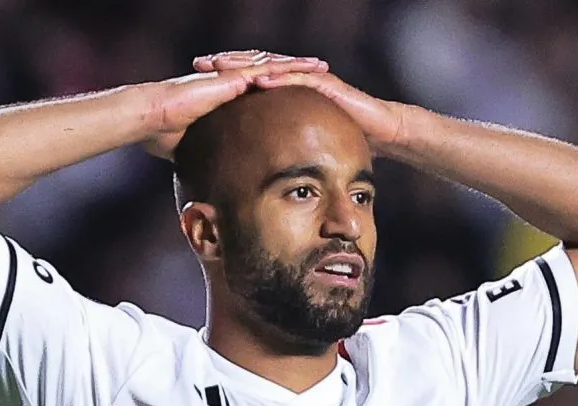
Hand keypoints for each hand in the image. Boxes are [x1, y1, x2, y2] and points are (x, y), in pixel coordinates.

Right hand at [144, 53, 327, 158]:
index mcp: (224, 97)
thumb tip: (207, 182)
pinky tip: (308, 68)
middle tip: (318, 75)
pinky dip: (290, 68)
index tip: (297, 96)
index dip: (277, 90)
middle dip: (294, 74)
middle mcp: (230, 82)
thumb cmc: (163, 135)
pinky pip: (267, 69)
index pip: (257, 91)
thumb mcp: (194, 148)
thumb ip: (206, 159)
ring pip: (273, 66)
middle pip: (269, 74)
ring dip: (299, 66)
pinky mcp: (232, 77)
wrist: (152, 120)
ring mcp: (232, 77)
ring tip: (321, 67)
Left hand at [195, 53, 405, 153]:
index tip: (196, 80)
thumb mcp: (302, 144)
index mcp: (286, 91)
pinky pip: (297, 77)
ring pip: (271, 66)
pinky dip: (277, 76)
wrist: (381, 132)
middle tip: (199, 64)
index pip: (248, 79)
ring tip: (221, 65)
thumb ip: (280, 148)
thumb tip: (255, 169)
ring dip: (245, 64)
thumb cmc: (344, 139)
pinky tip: (257, 78)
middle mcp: (295, 79)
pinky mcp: (325, 82)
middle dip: (227, 63)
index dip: (223, 77)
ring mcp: (310, 78)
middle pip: (254, 66)